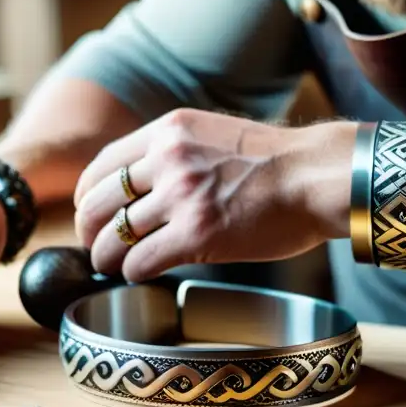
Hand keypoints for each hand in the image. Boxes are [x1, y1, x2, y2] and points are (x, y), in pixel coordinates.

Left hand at [72, 108, 354, 281]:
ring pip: (115, 236)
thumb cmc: (279, 163)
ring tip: (111, 267)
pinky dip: (133, 272)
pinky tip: (140, 275)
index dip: (88, 196)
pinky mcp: (197, 235)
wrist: (317, 177)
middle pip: (100, 202)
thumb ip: (180, 151)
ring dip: (106, 257)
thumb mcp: (217, 135)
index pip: (104, 165)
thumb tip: (150, 180)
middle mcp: (169, 159)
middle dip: (89, 230)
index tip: (91, 213)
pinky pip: (141, 260)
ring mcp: (182, 197)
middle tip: (94, 246)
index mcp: (171, 131)